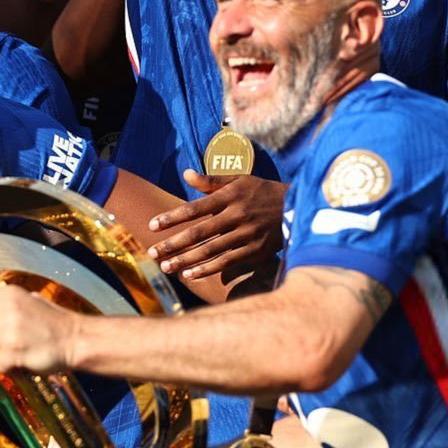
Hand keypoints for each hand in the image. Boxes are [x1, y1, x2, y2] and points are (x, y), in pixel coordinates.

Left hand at [0, 282, 80, 374]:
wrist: (77, 339)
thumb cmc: (55, 324)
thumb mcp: (30, 300)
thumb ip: (4, 304)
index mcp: (7, 293)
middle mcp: (5, 307)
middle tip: (1, 340)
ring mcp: (9, 329)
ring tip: (19, 349)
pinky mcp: (13, 350)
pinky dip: (10, 368)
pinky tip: (25, 359)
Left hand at [147, 172, 285, 281]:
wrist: (296, 208)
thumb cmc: (262, 192)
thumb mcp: (240, 180)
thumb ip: (212, 180)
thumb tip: (186, 173)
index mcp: (230, 196)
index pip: (195, 208)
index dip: (172, 217)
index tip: (152, 225)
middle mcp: (236, 216)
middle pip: (199, 233)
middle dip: (173, 244)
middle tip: (152, 253)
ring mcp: (245, 235)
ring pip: (210, 250)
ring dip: (186, 260)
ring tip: (166, 267)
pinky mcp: (254, 251)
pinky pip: (226, 262)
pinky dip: (207, 269)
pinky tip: (190, 274)